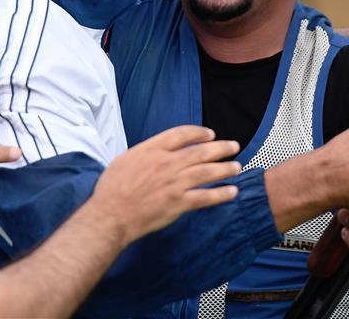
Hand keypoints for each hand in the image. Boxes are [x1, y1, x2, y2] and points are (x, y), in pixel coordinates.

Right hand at [89, 126, 240, 243]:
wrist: (111, 214)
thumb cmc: (112, 188)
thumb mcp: (126, 158)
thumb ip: (146, 152)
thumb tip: (158, 150)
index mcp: (152, 149)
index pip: (182, 134)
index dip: (199, 133)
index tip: (210, 134)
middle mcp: (167, 163)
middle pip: (200, 151)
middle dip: (220, 148)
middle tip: (233, 146)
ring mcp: (174, 183)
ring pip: (207, 172)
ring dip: (225, 168)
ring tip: (237, 167)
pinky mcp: (178, 203)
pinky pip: (205, 197)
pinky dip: (221, 194)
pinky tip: (232, 192)